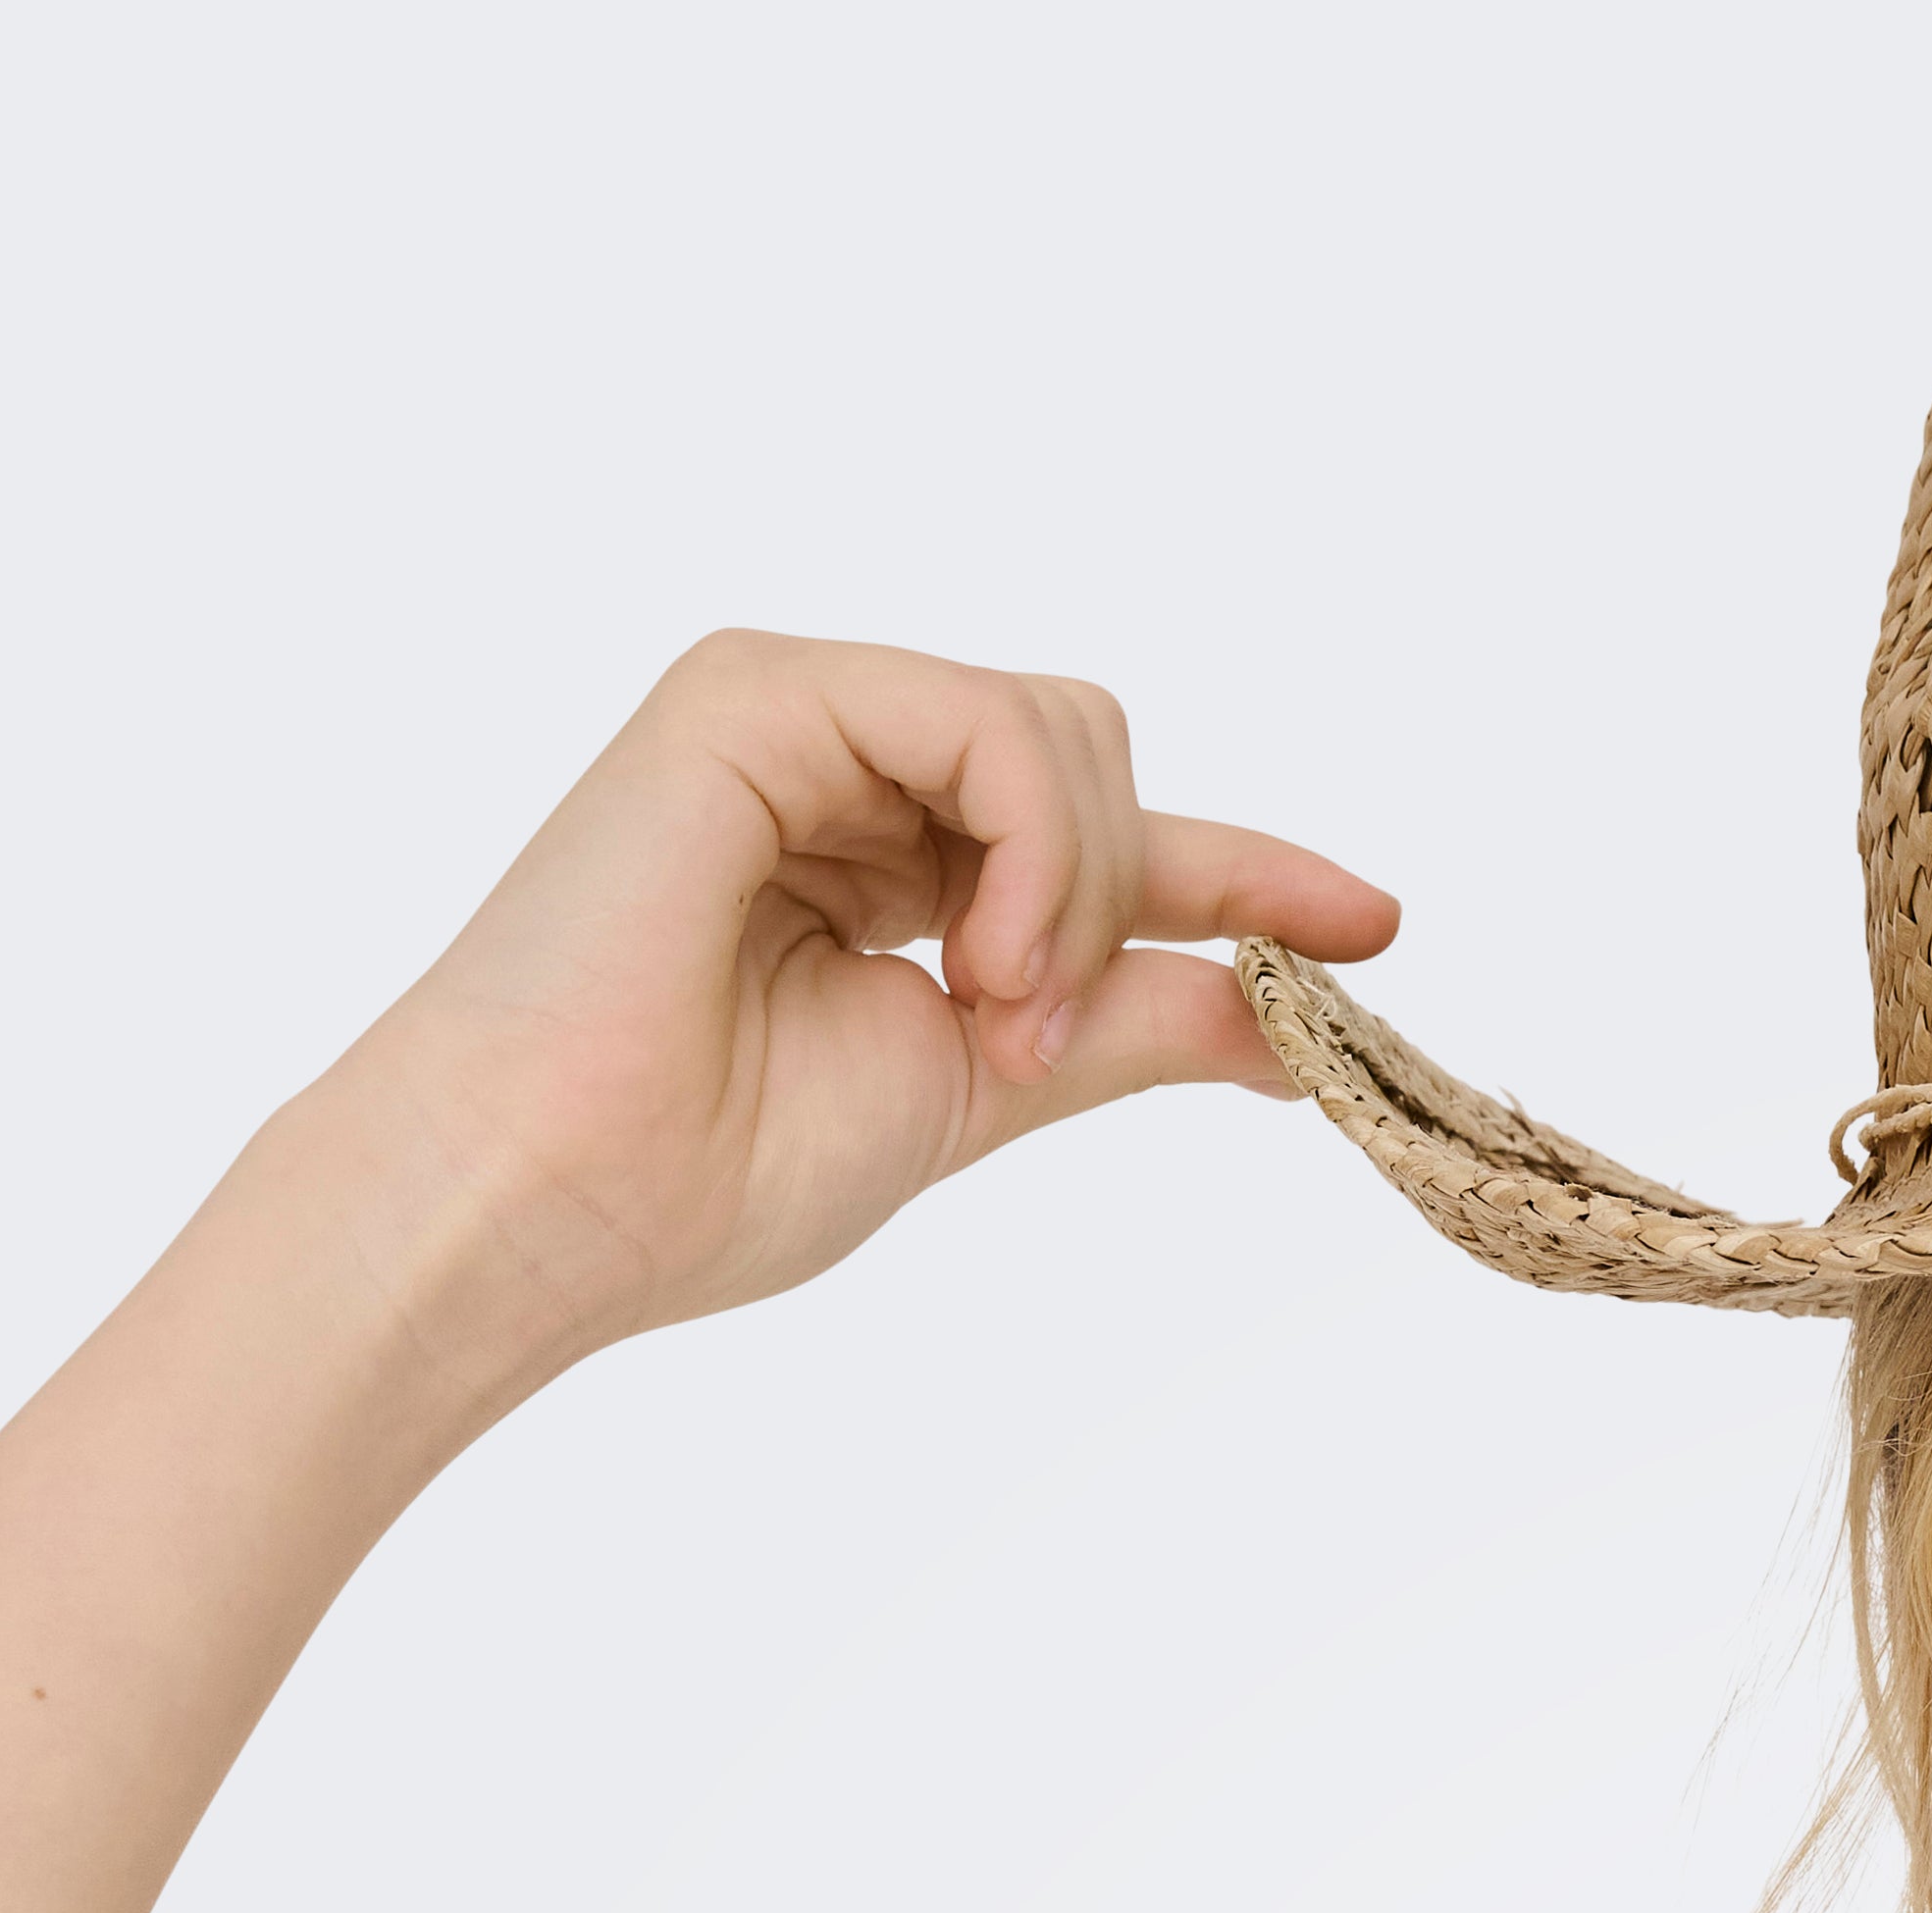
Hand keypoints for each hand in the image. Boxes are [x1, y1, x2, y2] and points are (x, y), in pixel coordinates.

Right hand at [309, 629, 1400, 1396]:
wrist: (554, 1200)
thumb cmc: (710, 1168)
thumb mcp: (984, 1082)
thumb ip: (1125, 1021)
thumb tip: (1288, 1008)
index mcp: (883, 860)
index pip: (1101, 835)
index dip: (1245, 874)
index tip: (1377, 923)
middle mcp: (841, 762)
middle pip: (1095, 755)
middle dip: (1120, 898)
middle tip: (1022, 1033)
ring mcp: (795, 712)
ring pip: (1062, 728)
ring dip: (1070, 891)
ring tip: (982, 1012)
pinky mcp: (751, 692)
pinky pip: (983, 721)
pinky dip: (1028, 848)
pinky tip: (970, 959)